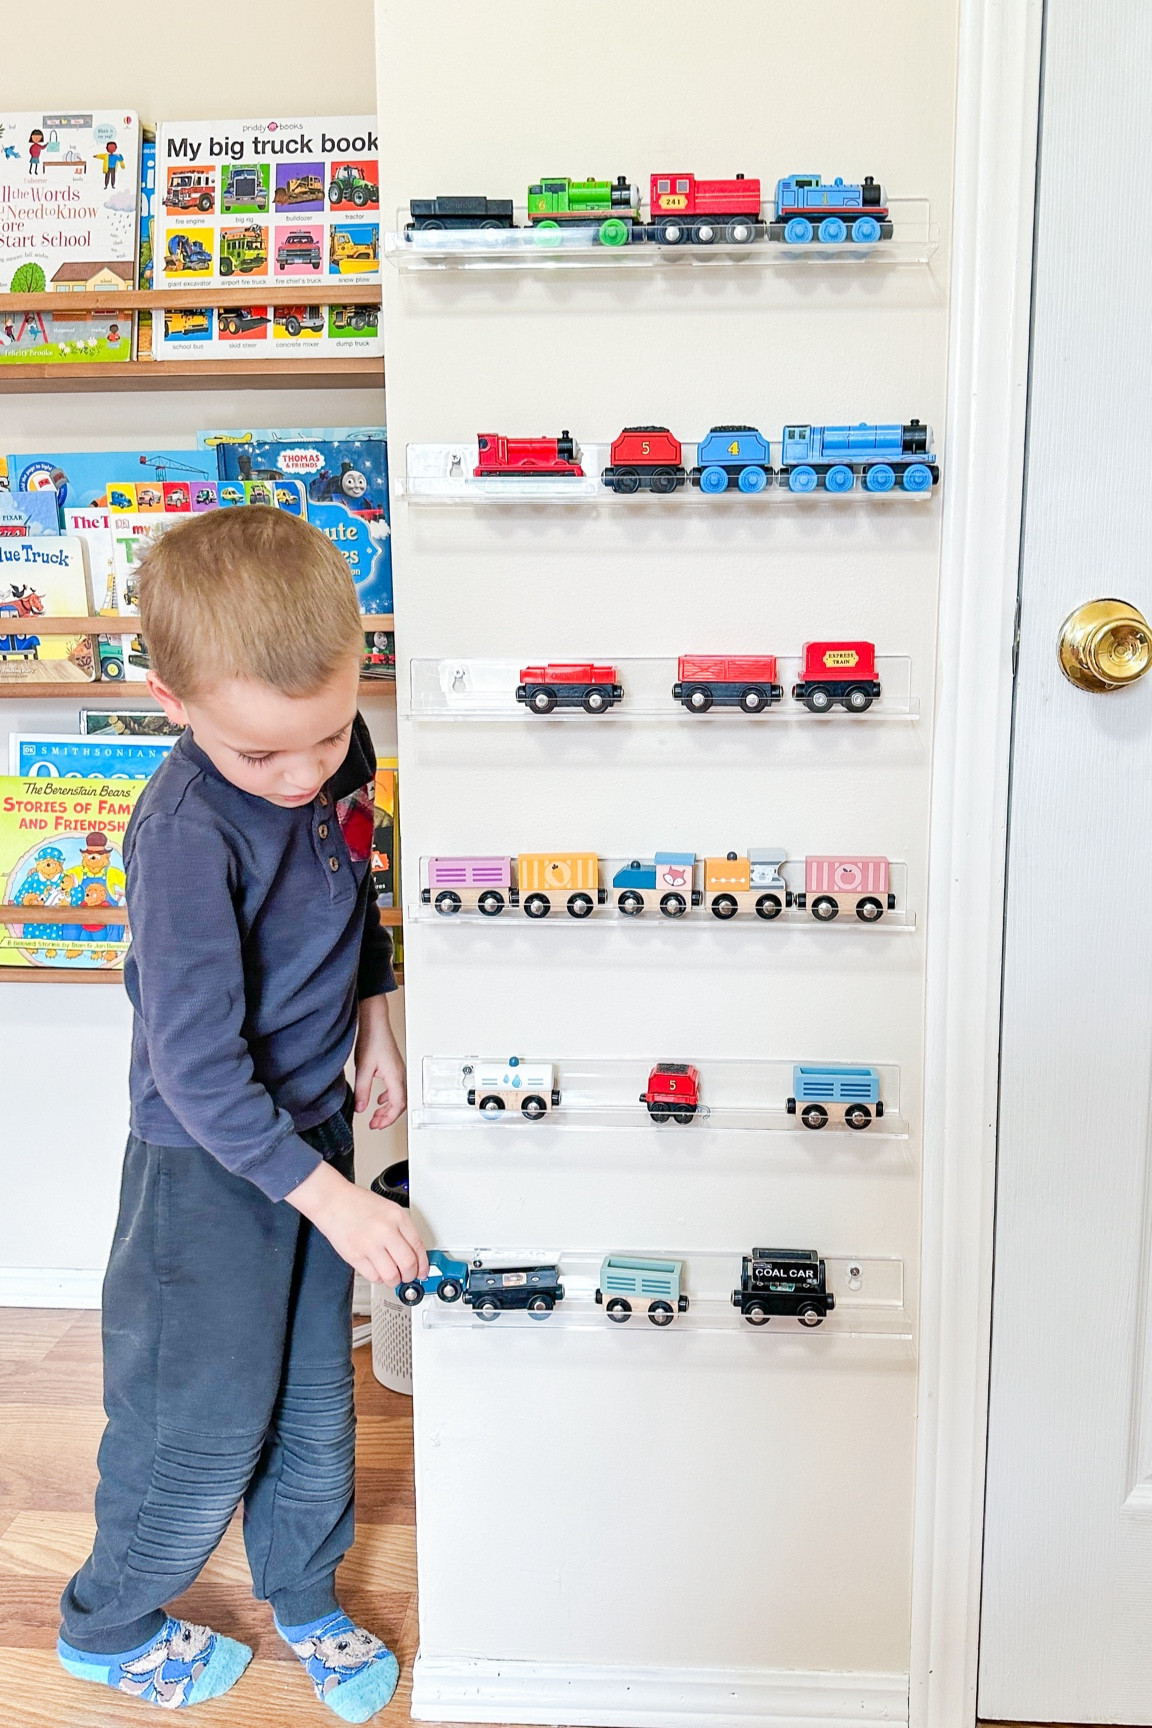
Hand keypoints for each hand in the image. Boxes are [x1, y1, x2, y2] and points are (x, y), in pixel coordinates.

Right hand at [286, 1161, 428, 1283]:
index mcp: (397, 1217)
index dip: (424, 1264)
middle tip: (409, 1276)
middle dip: (411, 1275)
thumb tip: (414, 1252)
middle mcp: (386, 1231)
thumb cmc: (358, 1203)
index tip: (423, 1271)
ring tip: (393, 1275)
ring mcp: (370, 1245)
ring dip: (395, 1280)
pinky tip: (378, 1271)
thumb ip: (402, 1229)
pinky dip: (379, 1278)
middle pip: (408, 1264)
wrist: (332, 1201)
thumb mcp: (389, 1209)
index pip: (418, 1247)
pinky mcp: (355, 1256)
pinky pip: (374, 1277)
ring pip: (392, 1276)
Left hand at [354, 992, 405, 1128]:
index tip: (377, 1125)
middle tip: (375, 1124)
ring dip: (388, 1108)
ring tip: (376, 1115)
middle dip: (388, 1116)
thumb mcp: (363, 1068)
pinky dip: (388, 1097)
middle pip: (400, 1103)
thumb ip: (362, 1091)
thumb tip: (361, 1108)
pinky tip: (379, 1099)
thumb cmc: (372, 1039)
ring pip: (398, 1096)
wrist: (375, 1022)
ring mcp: (397, 1070)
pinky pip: (395, 1087)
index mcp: (395, 1077)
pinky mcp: (393, 1066)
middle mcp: (399, 1074)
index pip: (398, 1105)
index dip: (388, 1118)